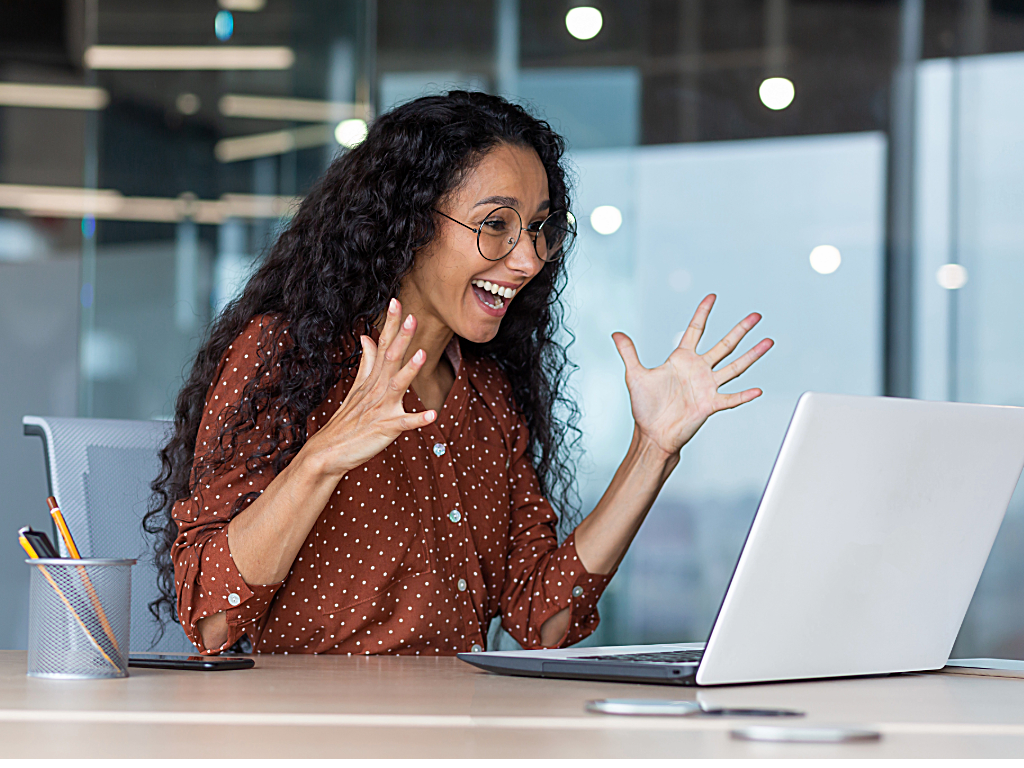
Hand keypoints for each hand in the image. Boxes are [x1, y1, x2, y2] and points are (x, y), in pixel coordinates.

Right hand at [303, 298, 434, 478]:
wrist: (328, 452)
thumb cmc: (347, 420)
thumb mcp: (358, 387)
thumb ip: (367, 362)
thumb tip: (367, 336)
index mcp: (372, 378)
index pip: (382, 345)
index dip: (390, 325)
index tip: (397, 301)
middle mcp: (376, 389)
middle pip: (390, 359)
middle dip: (401, 338)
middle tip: (412, 316)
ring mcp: (380, 408)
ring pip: (397, 386)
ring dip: (410, 370)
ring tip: (422, 353)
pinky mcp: (384, 428)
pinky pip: (403, 424)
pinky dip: (417, 420)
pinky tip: (432, 415)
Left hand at [612, 294, 772, 457]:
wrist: (652, 434)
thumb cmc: (645, 407)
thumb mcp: (635, 375)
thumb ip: (628, 352)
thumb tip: (615, 333)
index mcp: (681, 359)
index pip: (695, 330)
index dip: (703, 313)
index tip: (712, 296)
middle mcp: (698, 370)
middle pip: (724, 345)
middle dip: (740, 330)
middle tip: (756, 315)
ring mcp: (706, 387)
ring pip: (734, 367)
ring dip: (752, 355)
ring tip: (768, 341)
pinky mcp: (710, 405)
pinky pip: (730, 399)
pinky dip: (743, 395)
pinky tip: (757, 390)